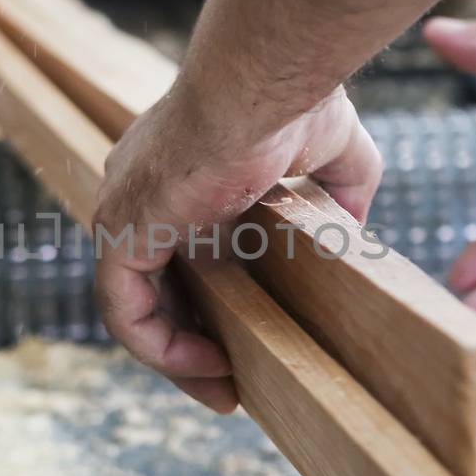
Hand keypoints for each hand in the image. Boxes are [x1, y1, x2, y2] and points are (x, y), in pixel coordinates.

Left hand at [93, 83, 382, 411]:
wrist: (262, 82)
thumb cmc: (293, 101)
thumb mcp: (332, 155)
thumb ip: (341, 196)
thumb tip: (355, 236)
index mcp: (176, 174)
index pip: (177, 253)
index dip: (209, 302)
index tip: (246, 340)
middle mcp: (136, 193)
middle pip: (153, 287)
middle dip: (190, 342)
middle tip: (233, 386)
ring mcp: (121, 213)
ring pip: (135, 307)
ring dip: (176, 357)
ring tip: (226, 393)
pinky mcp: (119, 234)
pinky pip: (125, 313)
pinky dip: (161, 349)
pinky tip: (212, 369)